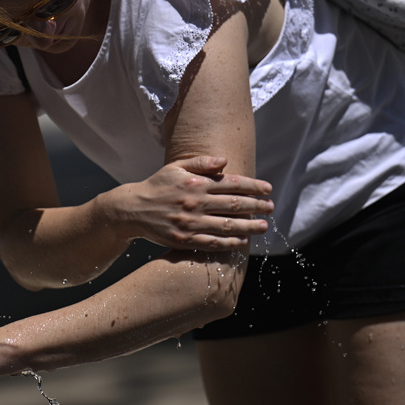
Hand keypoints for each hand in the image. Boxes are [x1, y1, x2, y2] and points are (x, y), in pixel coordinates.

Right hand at [111, 155, 272, 249]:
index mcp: (196, 183)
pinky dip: (230, 243)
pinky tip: (243, 242)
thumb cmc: (157, 186)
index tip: (268, 189)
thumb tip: (225, 161)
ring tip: (264, 227)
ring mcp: (191, 223)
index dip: (253, 187)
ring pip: (228, 226)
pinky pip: (213, 243)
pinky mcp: (185, 239)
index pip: (232, 184)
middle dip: (257, 206)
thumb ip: (201, 162)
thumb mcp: (176, 167)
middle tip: (271, 208)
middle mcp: (195, 202)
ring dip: (249, 227)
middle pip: (235, 205)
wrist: (132, 210)